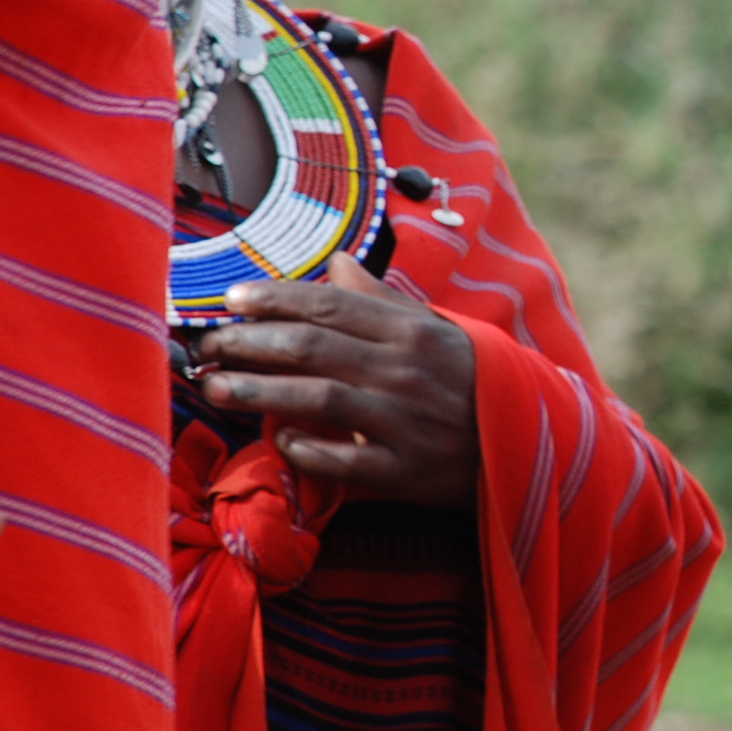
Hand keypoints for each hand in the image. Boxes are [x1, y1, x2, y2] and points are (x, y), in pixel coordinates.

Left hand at [199, 253, 479, 506]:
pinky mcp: (403, 470)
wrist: (523, 442)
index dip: (276, 299)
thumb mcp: (431, 329)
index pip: (330, 306)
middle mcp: (404, 370)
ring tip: (215, 388)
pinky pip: (343, 460)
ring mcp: (403, 421)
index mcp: (410, 330)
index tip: (233, 299)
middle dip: (250, 343)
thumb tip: (336, 261)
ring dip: (258, 391)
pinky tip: (277, 439)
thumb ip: (378, 298)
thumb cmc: (464, 379)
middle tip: (207, 344)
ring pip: (317, 399)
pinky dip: (306, 448)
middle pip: (312, 348)